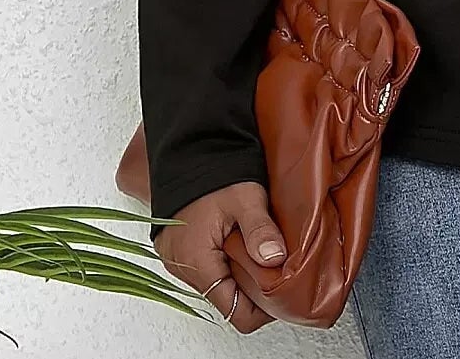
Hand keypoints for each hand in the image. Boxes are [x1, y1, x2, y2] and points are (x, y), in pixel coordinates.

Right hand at [154, 180, 286, 334]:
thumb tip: (275, 260)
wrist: (186, 147)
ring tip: (259, 249)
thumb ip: (260, 230)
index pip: (233, 312)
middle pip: (225, 298)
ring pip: (216, 282)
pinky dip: (224, 260)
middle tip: (275, 265)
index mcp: (197, 262)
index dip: (262, 308)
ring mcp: (177, 259)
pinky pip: (205, 267)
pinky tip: (239, 241)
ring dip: (239, 272)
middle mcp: (182, 268)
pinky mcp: (177, 248)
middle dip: (253, 287)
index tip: (282, 292)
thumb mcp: (245, 198)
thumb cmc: (212, 170)